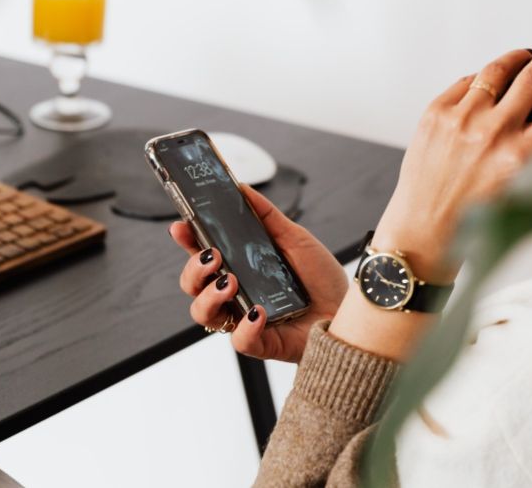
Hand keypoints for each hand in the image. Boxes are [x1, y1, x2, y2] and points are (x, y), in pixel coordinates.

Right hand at [168, 182, 349, 363]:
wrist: (349, 309)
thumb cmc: (321, 278)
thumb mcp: (295, 238)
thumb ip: (267, 215)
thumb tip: (242, 188)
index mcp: (239, 267)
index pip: (202, 254)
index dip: (187, 241)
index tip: (181, 226)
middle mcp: (236, 294)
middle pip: (193, 286)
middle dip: (194, 269)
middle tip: (213, 256)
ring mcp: (244, 319)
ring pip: (204, 314)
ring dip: (209, 296)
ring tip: (231, 281)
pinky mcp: (261, 343)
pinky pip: (239, 341)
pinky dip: (245, 326)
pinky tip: (259, 311)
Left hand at [373, 15, 531, 282]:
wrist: (424, 232)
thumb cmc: (478, 223)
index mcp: (522, 159)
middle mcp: (493, 135)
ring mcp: (461, 120)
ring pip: (498, 70)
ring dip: (518, 58)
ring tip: (528, 56)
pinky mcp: (435, 113)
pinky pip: (467, 82)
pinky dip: (482, 81)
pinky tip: (489, 88)